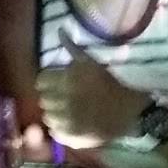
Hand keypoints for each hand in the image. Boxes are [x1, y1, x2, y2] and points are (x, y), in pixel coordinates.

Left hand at [36, 29, 144, 149]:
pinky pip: (54, 132)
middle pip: (43, 99)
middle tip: (65, 97)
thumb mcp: (91, 63)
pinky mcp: (70, 137)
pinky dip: (60, 128)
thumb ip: (72, 47)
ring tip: (68, 110)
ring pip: (47, 116)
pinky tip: (72, 122)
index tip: (58, 83)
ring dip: (55, 113)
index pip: (41, 81)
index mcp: (67, 81)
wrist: (127, 112)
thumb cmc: (109, 84)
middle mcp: (63, 101)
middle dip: (52, 97)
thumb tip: (60, 30)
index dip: (48, 81)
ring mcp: (66, 121)